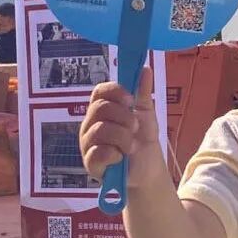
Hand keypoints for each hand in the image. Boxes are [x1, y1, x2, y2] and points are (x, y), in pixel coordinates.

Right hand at [79, 69, 163, 190]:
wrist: (149, 169)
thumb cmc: (142, 140)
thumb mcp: (146, 113)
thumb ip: (143, 92)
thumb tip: (145, 68)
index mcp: (102, 110)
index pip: (99, 92)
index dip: (115, 92)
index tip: (131, 100)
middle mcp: (90, 124)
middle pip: (100, 109)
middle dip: (124, 117)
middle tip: (135, 127)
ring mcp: (88, 144)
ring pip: (100, 130)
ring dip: (123, 137)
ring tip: (131, 146)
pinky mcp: (90, 164)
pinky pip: (97, 153)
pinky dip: (114, 153)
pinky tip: (120, 157)